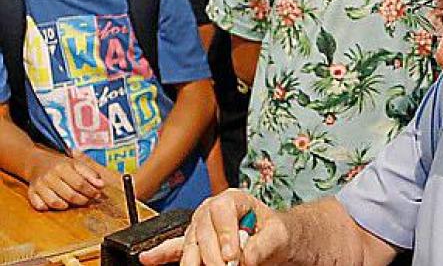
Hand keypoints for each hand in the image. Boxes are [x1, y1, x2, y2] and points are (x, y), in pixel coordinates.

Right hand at [27, 149, 104, 210]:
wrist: (38, 163)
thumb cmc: (62, 165)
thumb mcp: (77, 164)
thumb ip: (90, 174)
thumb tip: (101, 185)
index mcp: (62, 167)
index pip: (80, 183)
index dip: (91, 191)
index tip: (97, 194)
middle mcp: (49, 177)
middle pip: (69, 195)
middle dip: (83, 200)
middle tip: (89, 201)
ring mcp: (39, 186)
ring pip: (55, 202)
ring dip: (68, 206)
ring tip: (76, 203)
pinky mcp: (31, 193)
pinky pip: (40, 206)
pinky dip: (49, 208)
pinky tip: (59, 204)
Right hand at [139, 189, 289, 265]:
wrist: (271, 242)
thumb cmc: (273, 234)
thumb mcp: (277, 236)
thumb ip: (263, 245)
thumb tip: (245, 257)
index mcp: (233, 199)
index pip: (222, 210)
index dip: (225, 233)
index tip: (233, 256)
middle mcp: (211, 211)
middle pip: (203, 229)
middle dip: (212, 254)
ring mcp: (199, 227)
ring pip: (190, 243)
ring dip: (194, 261)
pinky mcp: (194, 244)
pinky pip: (174, 249)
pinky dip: (161, 255)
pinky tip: (148, 258)